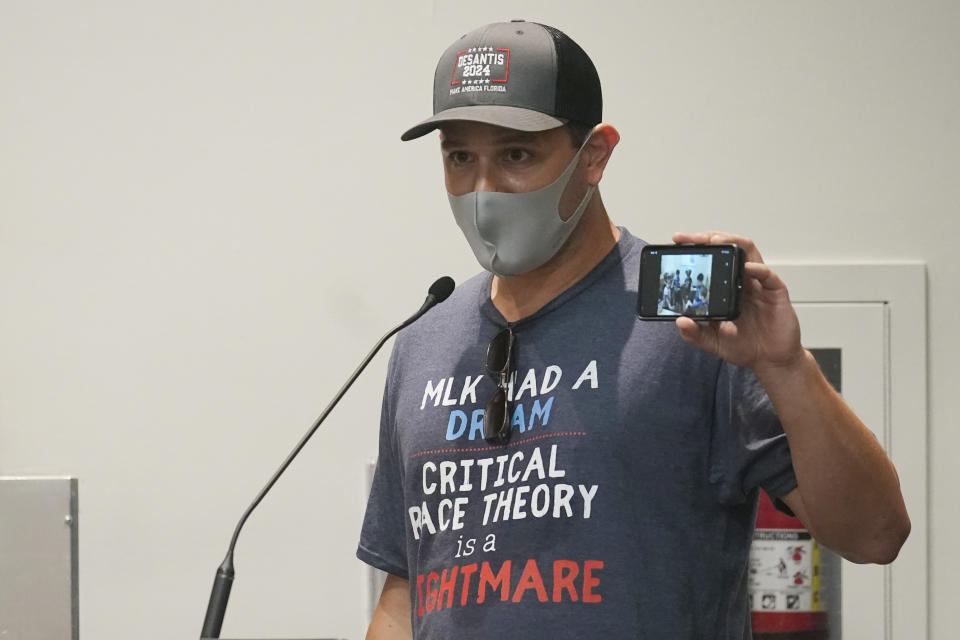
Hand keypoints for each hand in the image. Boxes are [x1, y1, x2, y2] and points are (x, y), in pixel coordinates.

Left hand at [670, 231, 804, 372]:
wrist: (770, 360)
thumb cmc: (743, 347)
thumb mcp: (712, 342)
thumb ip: (694, 334)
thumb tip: (680, 321)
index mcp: (725, 288)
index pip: (710, 259)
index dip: (695, 248)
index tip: (677, 242)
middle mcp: (741, 281)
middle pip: (728, 248)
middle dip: (708, 237)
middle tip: (690, 238)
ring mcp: (758, 284)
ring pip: (748, 252)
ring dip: (732, 242)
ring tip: (715, 240)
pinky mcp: (775, 293)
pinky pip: (768, 275)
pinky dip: (757, 268)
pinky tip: (747, 267)